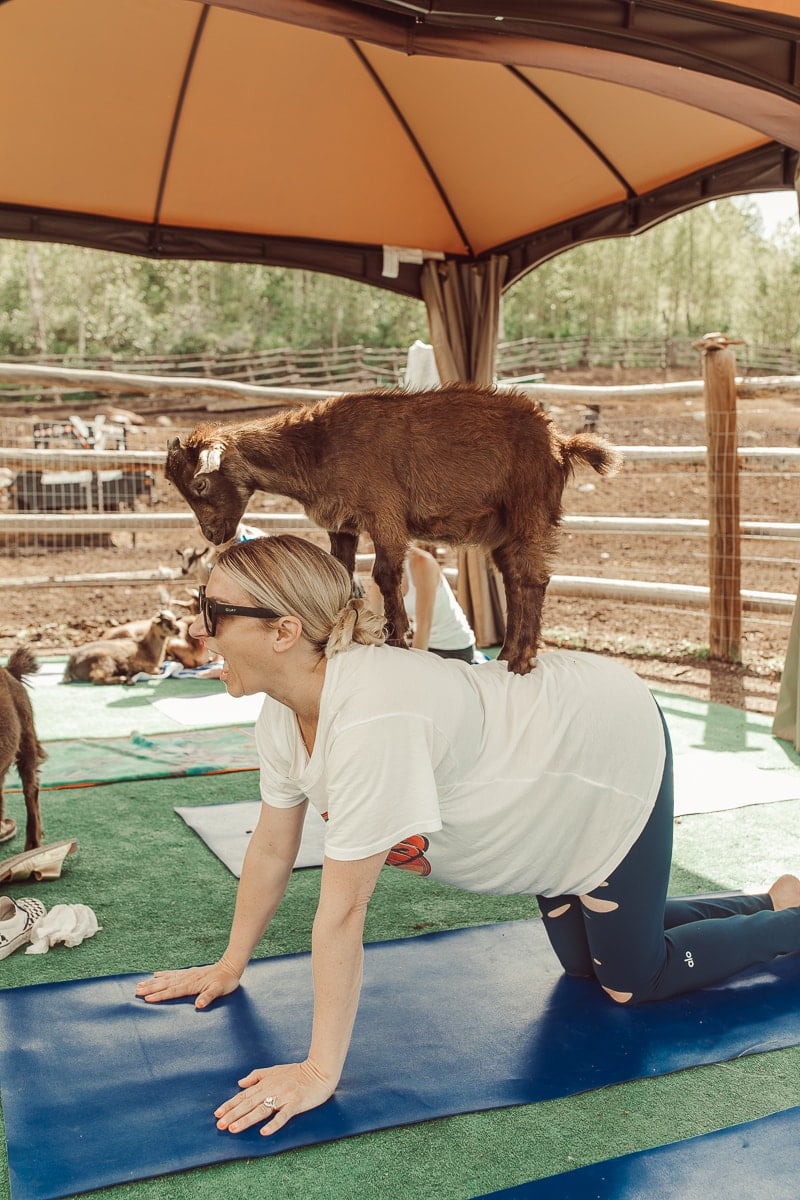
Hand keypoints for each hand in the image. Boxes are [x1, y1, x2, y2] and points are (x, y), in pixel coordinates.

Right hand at [134, 959, 240, 1008]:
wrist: (230, 967)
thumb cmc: (225, 982)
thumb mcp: (219, 991)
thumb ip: (208, 997)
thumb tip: (199, 1004)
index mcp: (191, 984)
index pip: (172, 991)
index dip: (160, 995)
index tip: (147, 999)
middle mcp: (186, 978)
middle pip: (165, 984)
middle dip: (150, 988)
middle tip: (136, 991)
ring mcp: (186, 974)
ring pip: (166, 979)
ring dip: (153, 982)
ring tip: (140, 984)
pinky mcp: (189, 973)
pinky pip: (172, 973)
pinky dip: (163, 974)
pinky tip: (155, 975)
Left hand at [214, 1060, 334, 1136]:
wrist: (320, 1071)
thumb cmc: (298, 1072)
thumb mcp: (275, 1070)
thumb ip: (257, 1076)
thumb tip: (240, 1083)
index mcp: (266, 1082)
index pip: (244, 1095)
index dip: (230, 1104)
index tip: (217, 1114)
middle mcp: (272, 1089)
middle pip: (249, 1103)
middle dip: (233, 1114)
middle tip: (220, 1125)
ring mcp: (284, 1096)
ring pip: (262, 1110)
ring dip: (247, 1119)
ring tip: (233, 1129)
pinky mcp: (296, 1103)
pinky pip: (283, 1115)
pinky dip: (273, 1123)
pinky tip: (264, 1132)